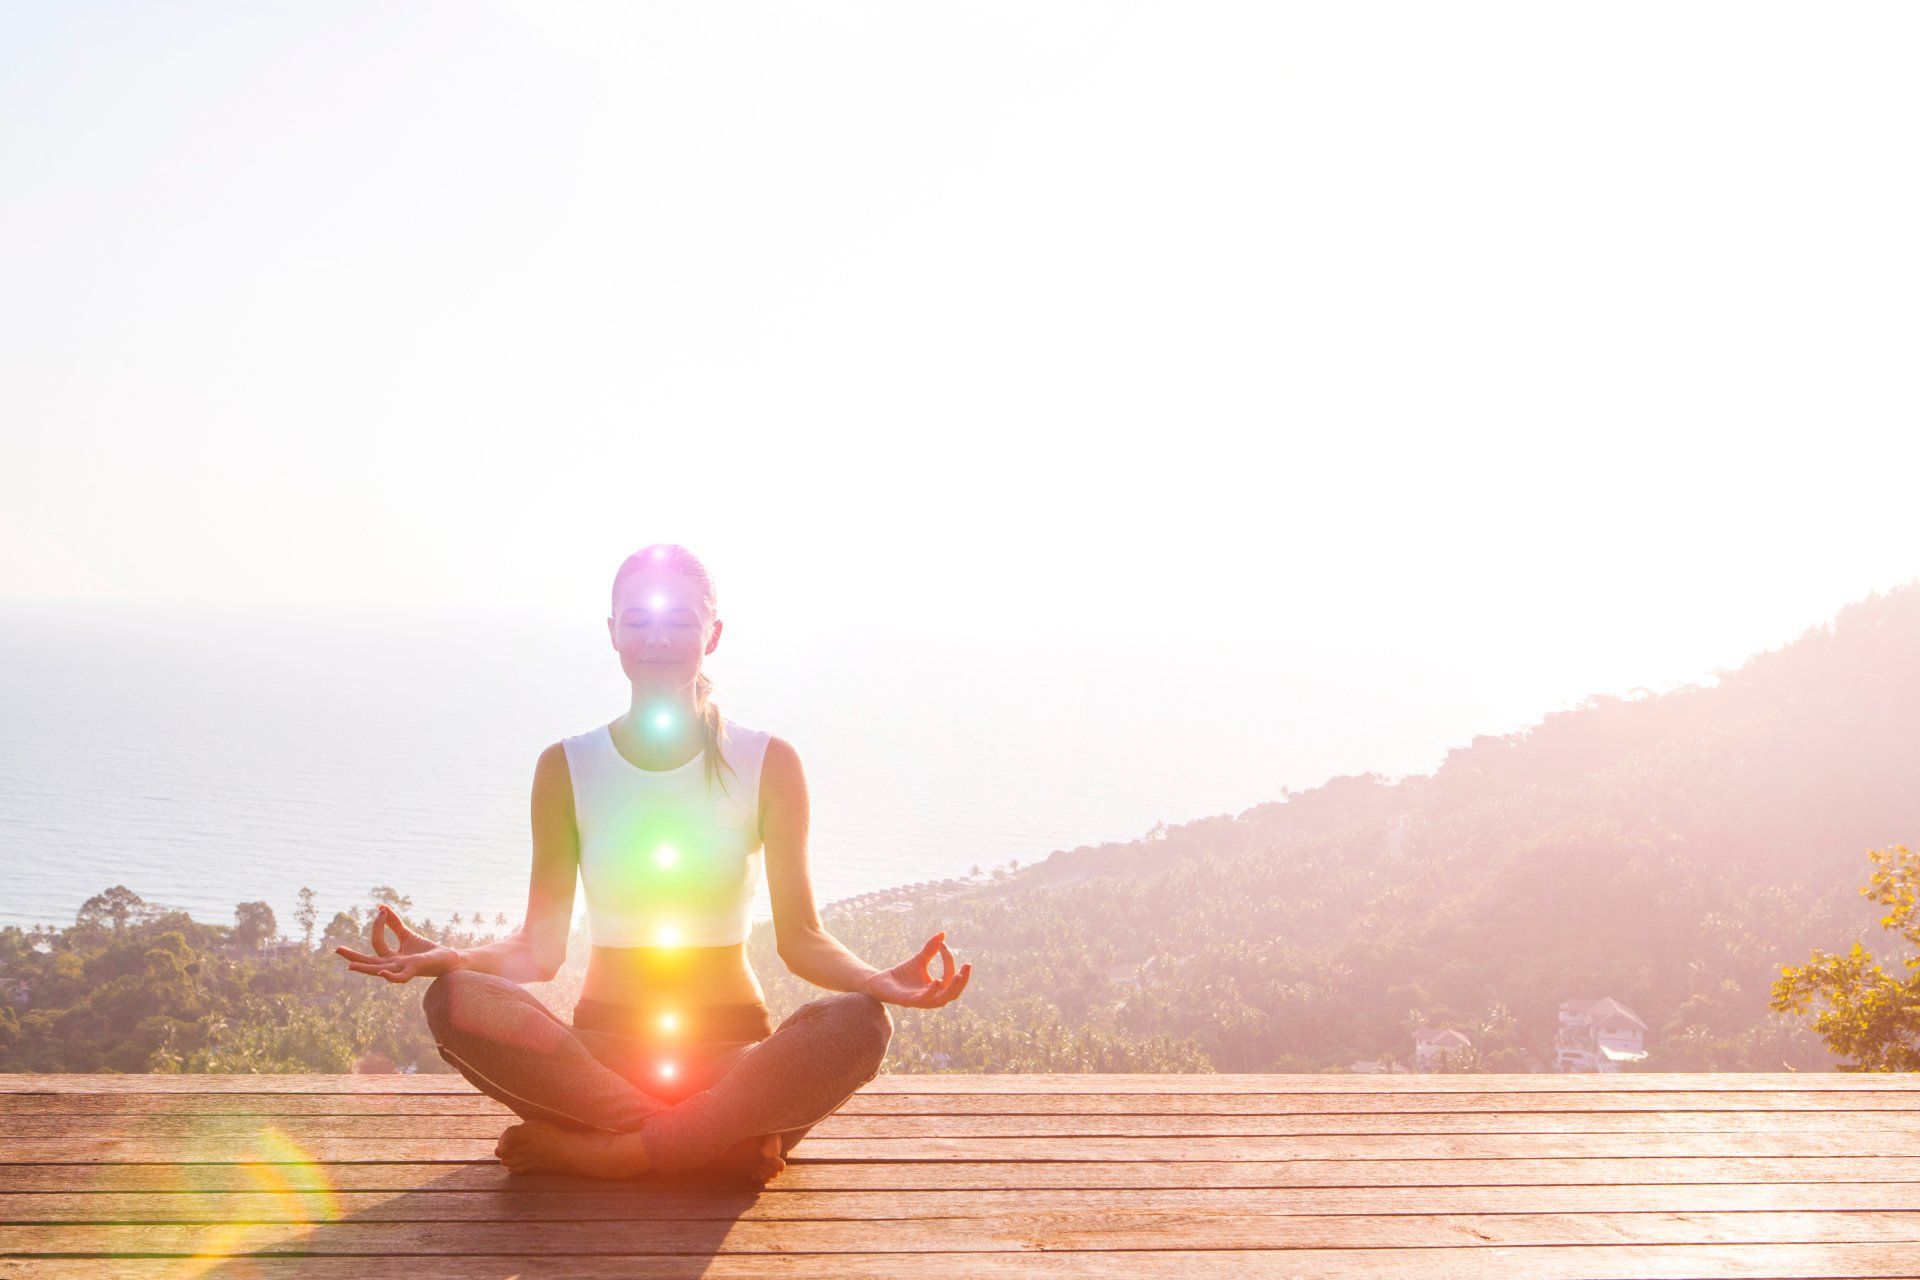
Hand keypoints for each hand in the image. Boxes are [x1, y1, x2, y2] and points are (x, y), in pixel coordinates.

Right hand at [335, 903, 460, 983]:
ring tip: (350, 966)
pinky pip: (401, 977)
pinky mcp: (415, 970)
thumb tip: (381, 907)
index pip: (377, 942)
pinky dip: (391, 977)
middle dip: (353, 956)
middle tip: (336, 949)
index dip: (378, 926)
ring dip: (365, 969)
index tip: (382, 911)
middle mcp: (393, 965)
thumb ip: (395, 923)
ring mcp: (402, 969)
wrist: (448, 959)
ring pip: (380, 971)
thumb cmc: (427, 951)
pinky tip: (383, 973)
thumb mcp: (407, 935)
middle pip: (369, 962)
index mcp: (391, 957)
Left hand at [860, 931, 970, 1008]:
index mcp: (936, 989)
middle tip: (967, 965)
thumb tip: (943, 934)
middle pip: (954, 994)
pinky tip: (937, 981)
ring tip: (958, 975)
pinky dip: (932, 991)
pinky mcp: (908, 1001)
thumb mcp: (919, 959)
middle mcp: (931, 997)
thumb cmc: (901, 974)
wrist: (879, 981)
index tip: (944, 944)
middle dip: (963, 980)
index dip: (950, 961)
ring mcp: (920, 1001)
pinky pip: (924, 1000)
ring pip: (942, 1000)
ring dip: (952, 988)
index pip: (950, 977)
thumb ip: (931, 949)